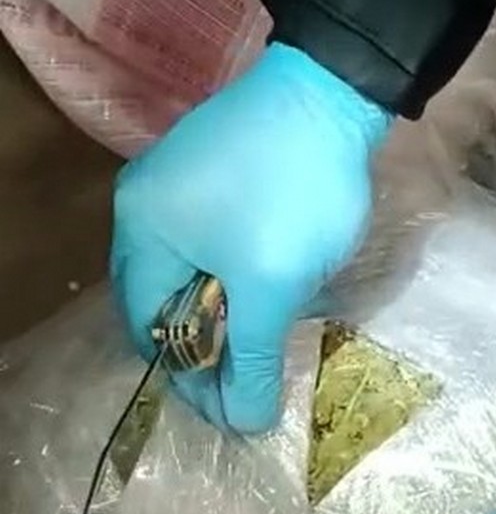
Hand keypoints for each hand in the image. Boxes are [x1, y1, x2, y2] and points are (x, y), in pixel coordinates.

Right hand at [112, 44, 390, 432]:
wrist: (335, 88)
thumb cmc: (292, 193)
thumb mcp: (272, 286)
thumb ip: (252, 359)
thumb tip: (243, 425)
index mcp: (141, 232)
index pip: (151, 329)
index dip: (190, 381)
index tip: (233, 416)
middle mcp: (145, 206)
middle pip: (163, 303)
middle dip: (203, 351)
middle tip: (244, 389)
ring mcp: (179, 182)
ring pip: (190, 273)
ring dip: (221, 315)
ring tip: (258, 350)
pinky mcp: (217, 170)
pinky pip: (212, 242)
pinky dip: (235, 278)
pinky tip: (265, 295)